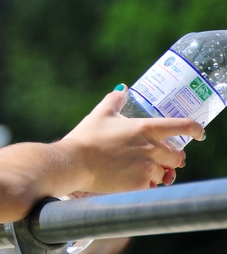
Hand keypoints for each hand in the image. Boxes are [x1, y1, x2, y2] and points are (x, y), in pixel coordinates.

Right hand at [59, 86, 203, 193]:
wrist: (75, 163)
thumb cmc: (87, 137)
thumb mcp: (100, 114)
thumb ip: (114, 100)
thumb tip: (122, 89)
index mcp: (146, 128)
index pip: (182, 126)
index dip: (196, 130)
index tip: (199, 134)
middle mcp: (152, 148)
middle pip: (177, 156)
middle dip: (170, 158)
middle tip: (158, 159)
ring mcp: (148, 167)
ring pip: (165, 173)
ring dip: (156, 172)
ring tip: (137, 169)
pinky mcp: (141, 184)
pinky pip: (153, 186)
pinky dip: (145, 184)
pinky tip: (130, 179)